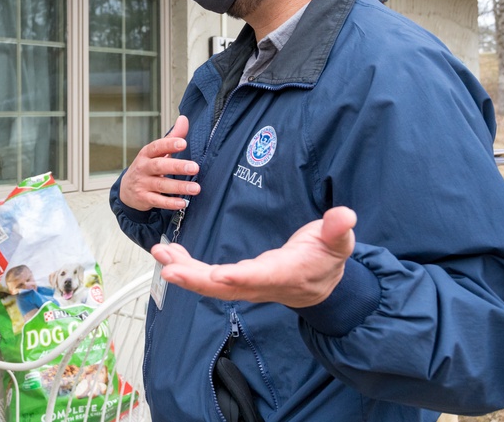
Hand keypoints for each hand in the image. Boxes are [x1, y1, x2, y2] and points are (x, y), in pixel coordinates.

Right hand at [118, 115, 200, 211]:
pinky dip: (170, 202)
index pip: (156, 147)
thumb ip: (172, 137)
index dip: (169, 144)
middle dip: (177, 166)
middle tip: (195, 167)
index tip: (183, 143)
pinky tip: (183, 202)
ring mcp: (142, 184)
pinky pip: (157, 201)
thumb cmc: (147, 167)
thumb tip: (184, 119)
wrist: (127, 190)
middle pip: (159, 166)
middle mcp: (143, 168)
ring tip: (196, 188)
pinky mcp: (144, 198)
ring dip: (179, 186)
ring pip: (161, 185)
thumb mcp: (156, 153)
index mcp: (146, 154)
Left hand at [151, 206, 356, 306]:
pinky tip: (168, 253)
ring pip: (210, 284)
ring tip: (160, 253)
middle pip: (225, 287)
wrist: (321, 284)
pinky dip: (186, 266)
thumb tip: (343, 216)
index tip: (219, 275)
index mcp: (286, 273)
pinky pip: (207, 278)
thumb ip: (338, 230)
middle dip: (196, 279)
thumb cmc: (327, 259)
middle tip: (169, 268)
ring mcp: (246, 285)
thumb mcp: (339, 243)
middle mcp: (261, 284)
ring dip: (184, 270)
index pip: (261, 277)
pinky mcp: (236, 280)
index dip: (241, 277)